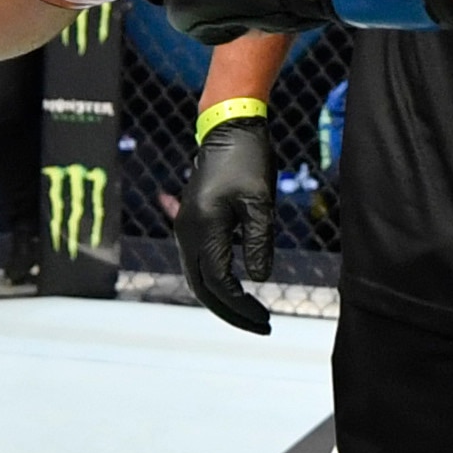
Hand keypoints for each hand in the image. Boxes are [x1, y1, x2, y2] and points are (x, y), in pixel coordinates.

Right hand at [178, 111, 279, 333]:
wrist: (228, 127)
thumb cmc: (248, 161)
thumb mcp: (261, 203)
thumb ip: (259, 242)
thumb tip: (259, 279)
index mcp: (204, 230)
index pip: (219, 284)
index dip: (242, 307)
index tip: (266, 319)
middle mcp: (187, 232)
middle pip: (203, 288)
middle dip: (230, 311)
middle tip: (260, 325)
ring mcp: (186, 227)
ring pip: (198, 276)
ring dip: (222, 298)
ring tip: (250, 312)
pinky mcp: (192, 221)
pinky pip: (198, 261)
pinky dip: (215, 280)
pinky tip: (236, 289)